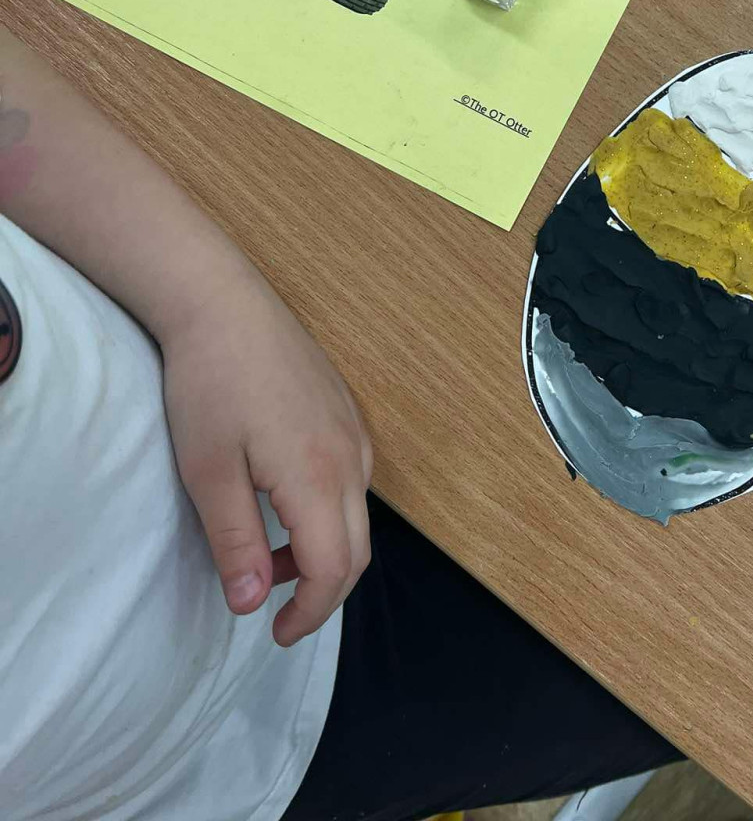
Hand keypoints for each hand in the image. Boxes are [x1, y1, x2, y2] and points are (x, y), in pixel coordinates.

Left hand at [162, 275, 372, 645]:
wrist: (224, 304)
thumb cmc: (209, 386)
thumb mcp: (208, 472)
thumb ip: (236, 542)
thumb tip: (252, 604)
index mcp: (318, 476)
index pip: (335, 568)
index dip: (310, 613)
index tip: (275, 633)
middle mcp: (351, 456)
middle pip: (359, 548)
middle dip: (324, 592)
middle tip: (278, 614)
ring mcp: (354, 430)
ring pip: (359, 514)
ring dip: (326, 551)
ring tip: (270, 557)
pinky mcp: (346, 411)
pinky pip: (354, 480)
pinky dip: (330, 513)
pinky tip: (284, 503)